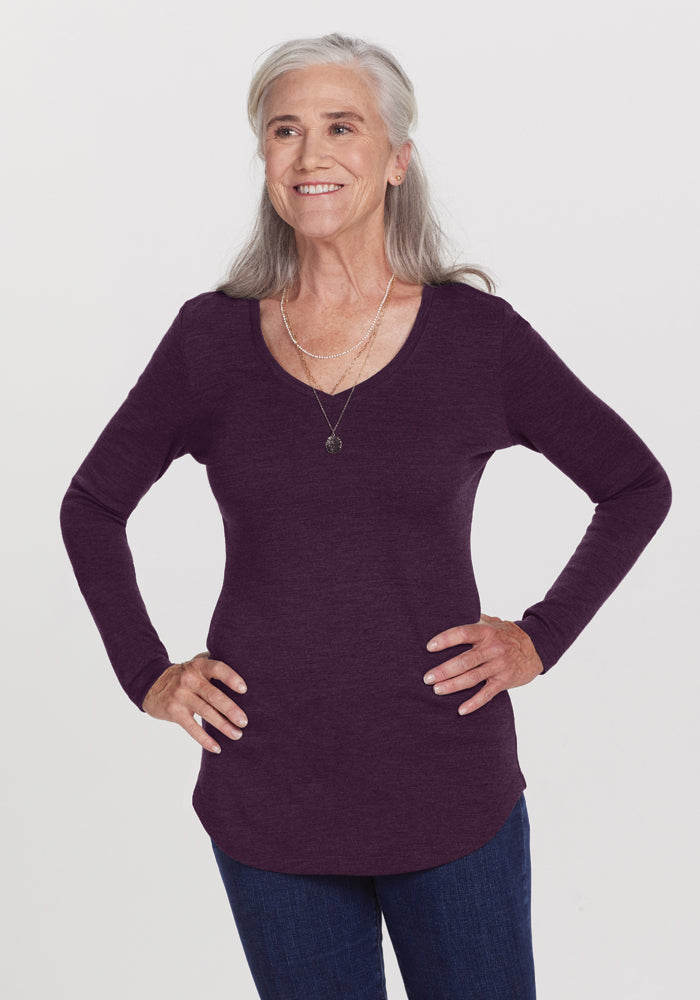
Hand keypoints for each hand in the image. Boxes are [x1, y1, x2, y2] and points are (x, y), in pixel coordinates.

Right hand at [142, 651, 248, 752]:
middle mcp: (189, 680)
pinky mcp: (175, 712)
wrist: (152, 684)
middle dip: (231, 710)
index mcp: (198, 666)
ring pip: (206, 713)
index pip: (217, 668)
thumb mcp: (195, 664)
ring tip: (237, 735)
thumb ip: (213, 665)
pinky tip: (217, 748)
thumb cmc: (183, 676)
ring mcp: (181, 696)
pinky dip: (205, 740)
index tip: (244, 690)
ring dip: (223, 726)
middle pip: (214, 695)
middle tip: (244, 721)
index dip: (231, 678)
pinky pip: (192, 728)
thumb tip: (243, 665)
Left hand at [424, 614, 543, 714]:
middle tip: (427, 678)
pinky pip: (487, 694)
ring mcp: (499, 666)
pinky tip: (461, 710)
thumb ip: (473, 620)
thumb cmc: (506, 634)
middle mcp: (492, 648)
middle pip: (465, 660)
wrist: (536, 647)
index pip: (462, 634)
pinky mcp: (504, 681)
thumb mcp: (492, 622)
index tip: (429, 647)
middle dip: (444, 670)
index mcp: (486, 632)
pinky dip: (474, 703)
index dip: (445, 640)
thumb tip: (449, 612)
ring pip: (473, 678)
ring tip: (437, 690)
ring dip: (453, 685)